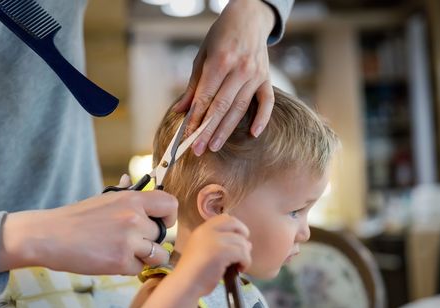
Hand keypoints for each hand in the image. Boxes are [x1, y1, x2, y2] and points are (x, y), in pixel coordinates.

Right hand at [0, 175, 177, 275]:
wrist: (49, 235)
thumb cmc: (76, 218)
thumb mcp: (105, 199)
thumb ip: (125, 193)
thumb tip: (131, 180)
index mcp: (133, 199)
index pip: (170, 204)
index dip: (170, 216)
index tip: (161, 222)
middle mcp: (135, 217)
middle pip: (162, 234)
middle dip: (150, 240)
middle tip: (130, 241)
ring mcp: (129, 240)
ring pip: (156, 254)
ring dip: (144, 257)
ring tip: (124, 252)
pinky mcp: (120, 261)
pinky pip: (138, 268)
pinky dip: (127, 268)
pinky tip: (110, 258)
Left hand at [173, 0, 275, 155]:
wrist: (249, 17)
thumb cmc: (221, 35)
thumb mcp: (202, 55)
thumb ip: (193, 84)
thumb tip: (181, 109)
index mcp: (221, 61)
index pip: (205, 97)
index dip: (195, 118)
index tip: (186, 136)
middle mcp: (240, 69)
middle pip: (221, 107)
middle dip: (207, 130)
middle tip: (196, 149)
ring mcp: (256, 75)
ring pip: (240, 108)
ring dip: (226, 130)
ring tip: (213, 146)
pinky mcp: (267, 78)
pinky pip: (267, 102)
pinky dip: (262, 118)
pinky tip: (254, 133)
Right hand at [173, 214, 251, 296]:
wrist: (185, 285)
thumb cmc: (194, 273)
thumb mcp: (204, 251)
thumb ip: (222, 243)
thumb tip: (247, 243)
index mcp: (202, 230)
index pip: (224, 218)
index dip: (235, 226)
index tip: (237, 239)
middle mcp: (207, 231)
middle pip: (234, 223)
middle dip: (243, 234)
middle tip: (243, 250)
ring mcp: (214, 240)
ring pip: (241, 241)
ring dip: (245, 254)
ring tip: (240, 265)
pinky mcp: (221, 252)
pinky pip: (242, 253)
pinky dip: (246, 261)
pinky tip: (240, 269)